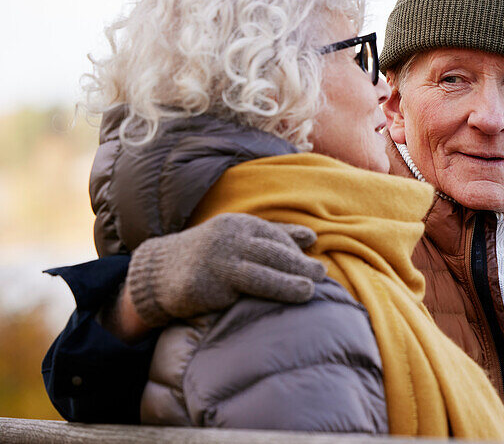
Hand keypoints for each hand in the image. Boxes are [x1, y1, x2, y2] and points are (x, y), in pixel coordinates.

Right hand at [124, 213, 327, 326]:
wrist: (156, 273)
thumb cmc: (209, 256)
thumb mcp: (239, 239)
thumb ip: (275, 236)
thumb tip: (312, 237)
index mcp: (240, 225)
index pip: (275, 236)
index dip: (297, 252)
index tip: (317, 266)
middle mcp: (228, 239)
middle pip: (272, 252)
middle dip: (299, 265)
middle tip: (321, 275)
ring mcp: (215, 261)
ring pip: (259, 273)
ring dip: (287, 283)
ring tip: (308, 291)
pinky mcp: (203, 285)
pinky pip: (235, 293)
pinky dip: (256, 297)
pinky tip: (271, 305)